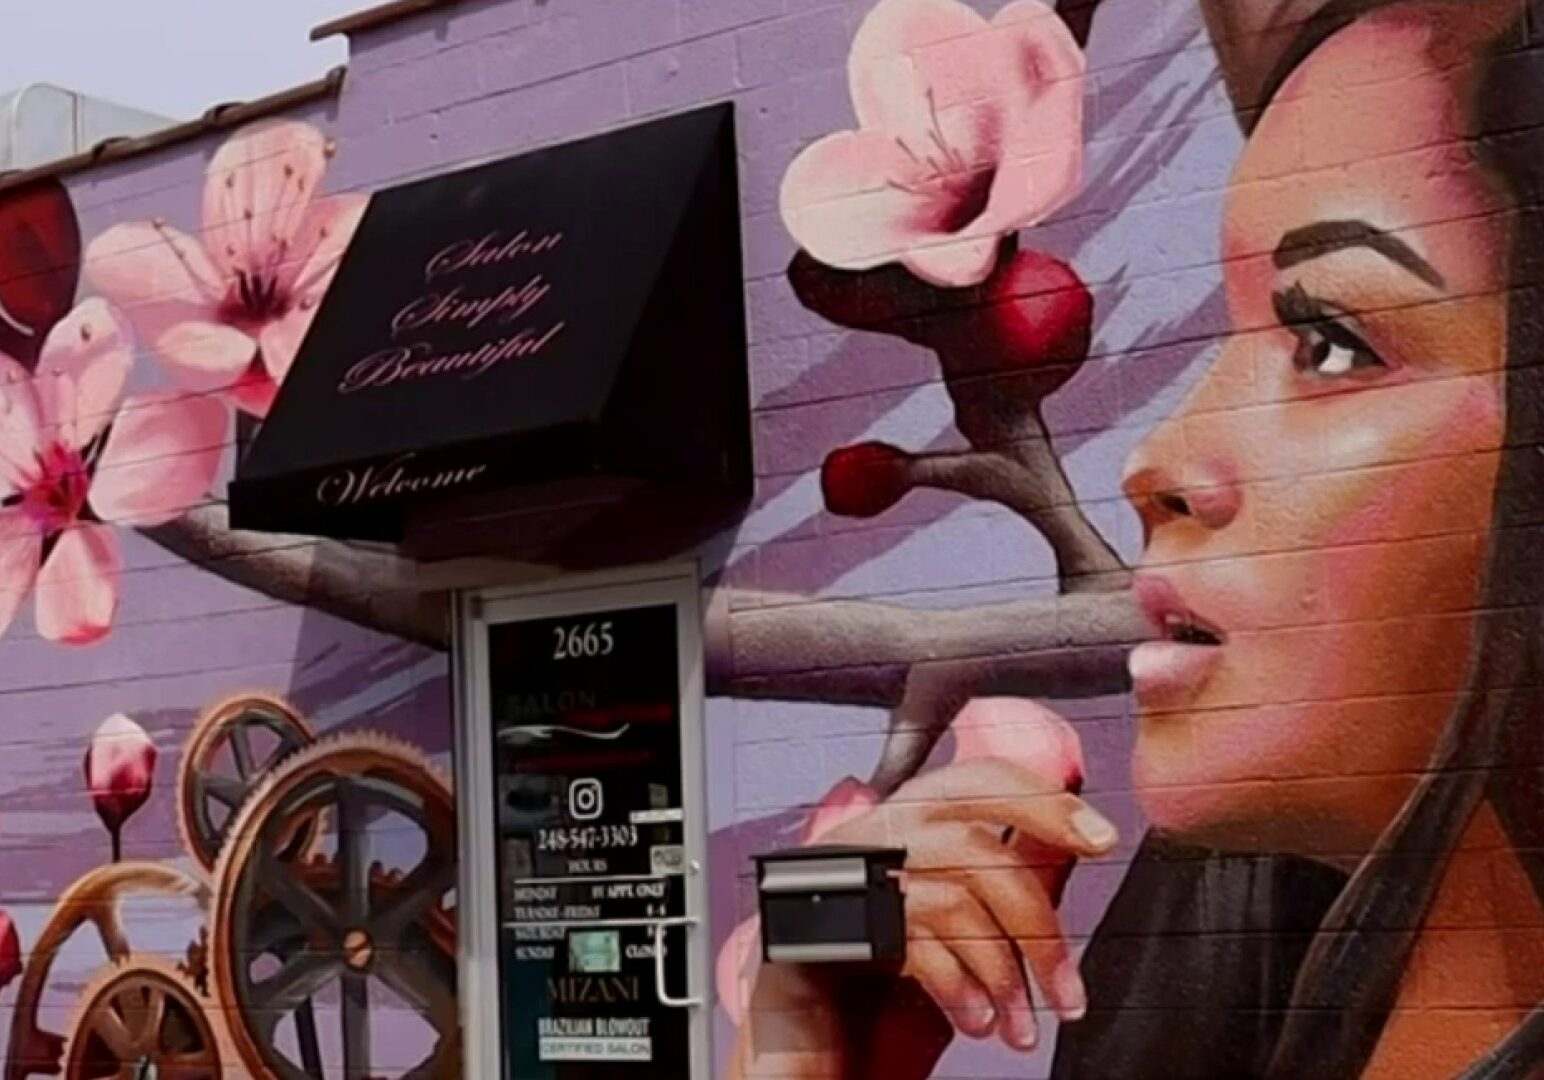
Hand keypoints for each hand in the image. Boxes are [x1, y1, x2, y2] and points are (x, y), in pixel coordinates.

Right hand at [821, 756, 1117, 1052]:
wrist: (802, 1051)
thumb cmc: (878, 991)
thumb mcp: (957, 929)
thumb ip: (1001, 880)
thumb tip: (1069, 840)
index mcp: (904, 823)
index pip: (978, 780)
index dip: (1043, 800)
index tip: (1099, 837)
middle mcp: (869, 838)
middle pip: (973, 840)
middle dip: (1036, 922)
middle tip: (1068, 992)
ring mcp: (839, 879)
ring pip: (954, 893)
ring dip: (1004, 972)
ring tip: (1020, 1025)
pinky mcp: (818, 928)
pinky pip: (914, 938)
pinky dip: (959, 986)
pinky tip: (975, 1020)